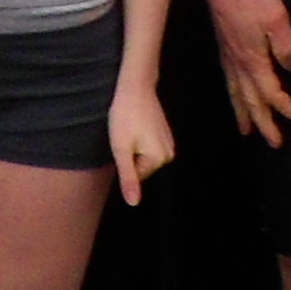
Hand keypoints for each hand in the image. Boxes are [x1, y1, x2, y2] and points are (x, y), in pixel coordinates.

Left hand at [109, 83, 173, 204]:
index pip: (135, 175)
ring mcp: (169, 142)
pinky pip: (148, 145)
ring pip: (144, 155)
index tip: (121, 141)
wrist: (135, 85)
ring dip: (133, 145)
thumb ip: (128, 178)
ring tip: (130, 127)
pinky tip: (135, 123)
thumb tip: (134, 203)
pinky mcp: (165, 132)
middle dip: (130, 153)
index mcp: (160, 159)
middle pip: (141, 166)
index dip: (123, 160)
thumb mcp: (121, 149)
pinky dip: (139, 138)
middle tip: (124, 133)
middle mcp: (169, 153)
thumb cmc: (125, 116)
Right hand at [204, 0, 290, 148]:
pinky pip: (229, 82)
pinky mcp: (224, 48)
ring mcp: (228, 58)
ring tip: (247, 131)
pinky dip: (233, 97)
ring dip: (244, 115)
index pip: (273, 95)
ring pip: (237, 95)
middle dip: (264, 124)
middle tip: (275, 143)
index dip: (290, 110)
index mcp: (254, 61)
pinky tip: (235, 96)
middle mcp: (239, 65)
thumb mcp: (277, 19)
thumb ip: (287, 47)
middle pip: (252, 103)